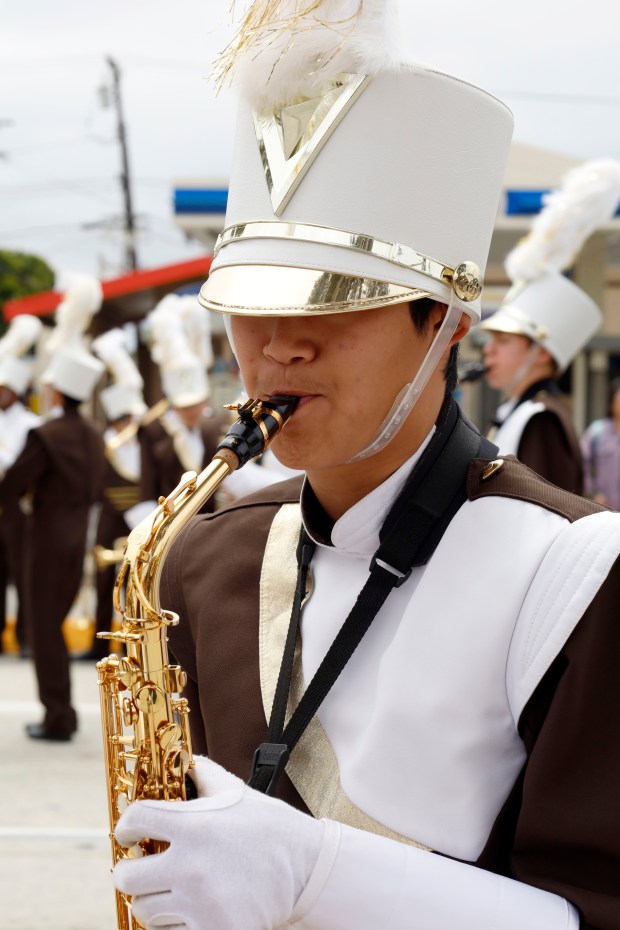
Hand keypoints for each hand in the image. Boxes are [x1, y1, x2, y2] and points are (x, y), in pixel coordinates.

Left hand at [113, 757, 323, 929]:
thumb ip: (203, 775)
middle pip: (127, 876)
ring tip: (163, 890)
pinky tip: (184, 908)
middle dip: (130, 869)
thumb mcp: (236, 792)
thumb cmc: (270, 827)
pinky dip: (172, 921)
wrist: (307, 870)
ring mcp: (199, 903)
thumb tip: (181, 761)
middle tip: (141, 867)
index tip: (129, 832)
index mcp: (193, 826)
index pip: (135, 821)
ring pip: (144, 909)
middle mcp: (190, 866)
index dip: (125, 826)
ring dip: (149, 899)